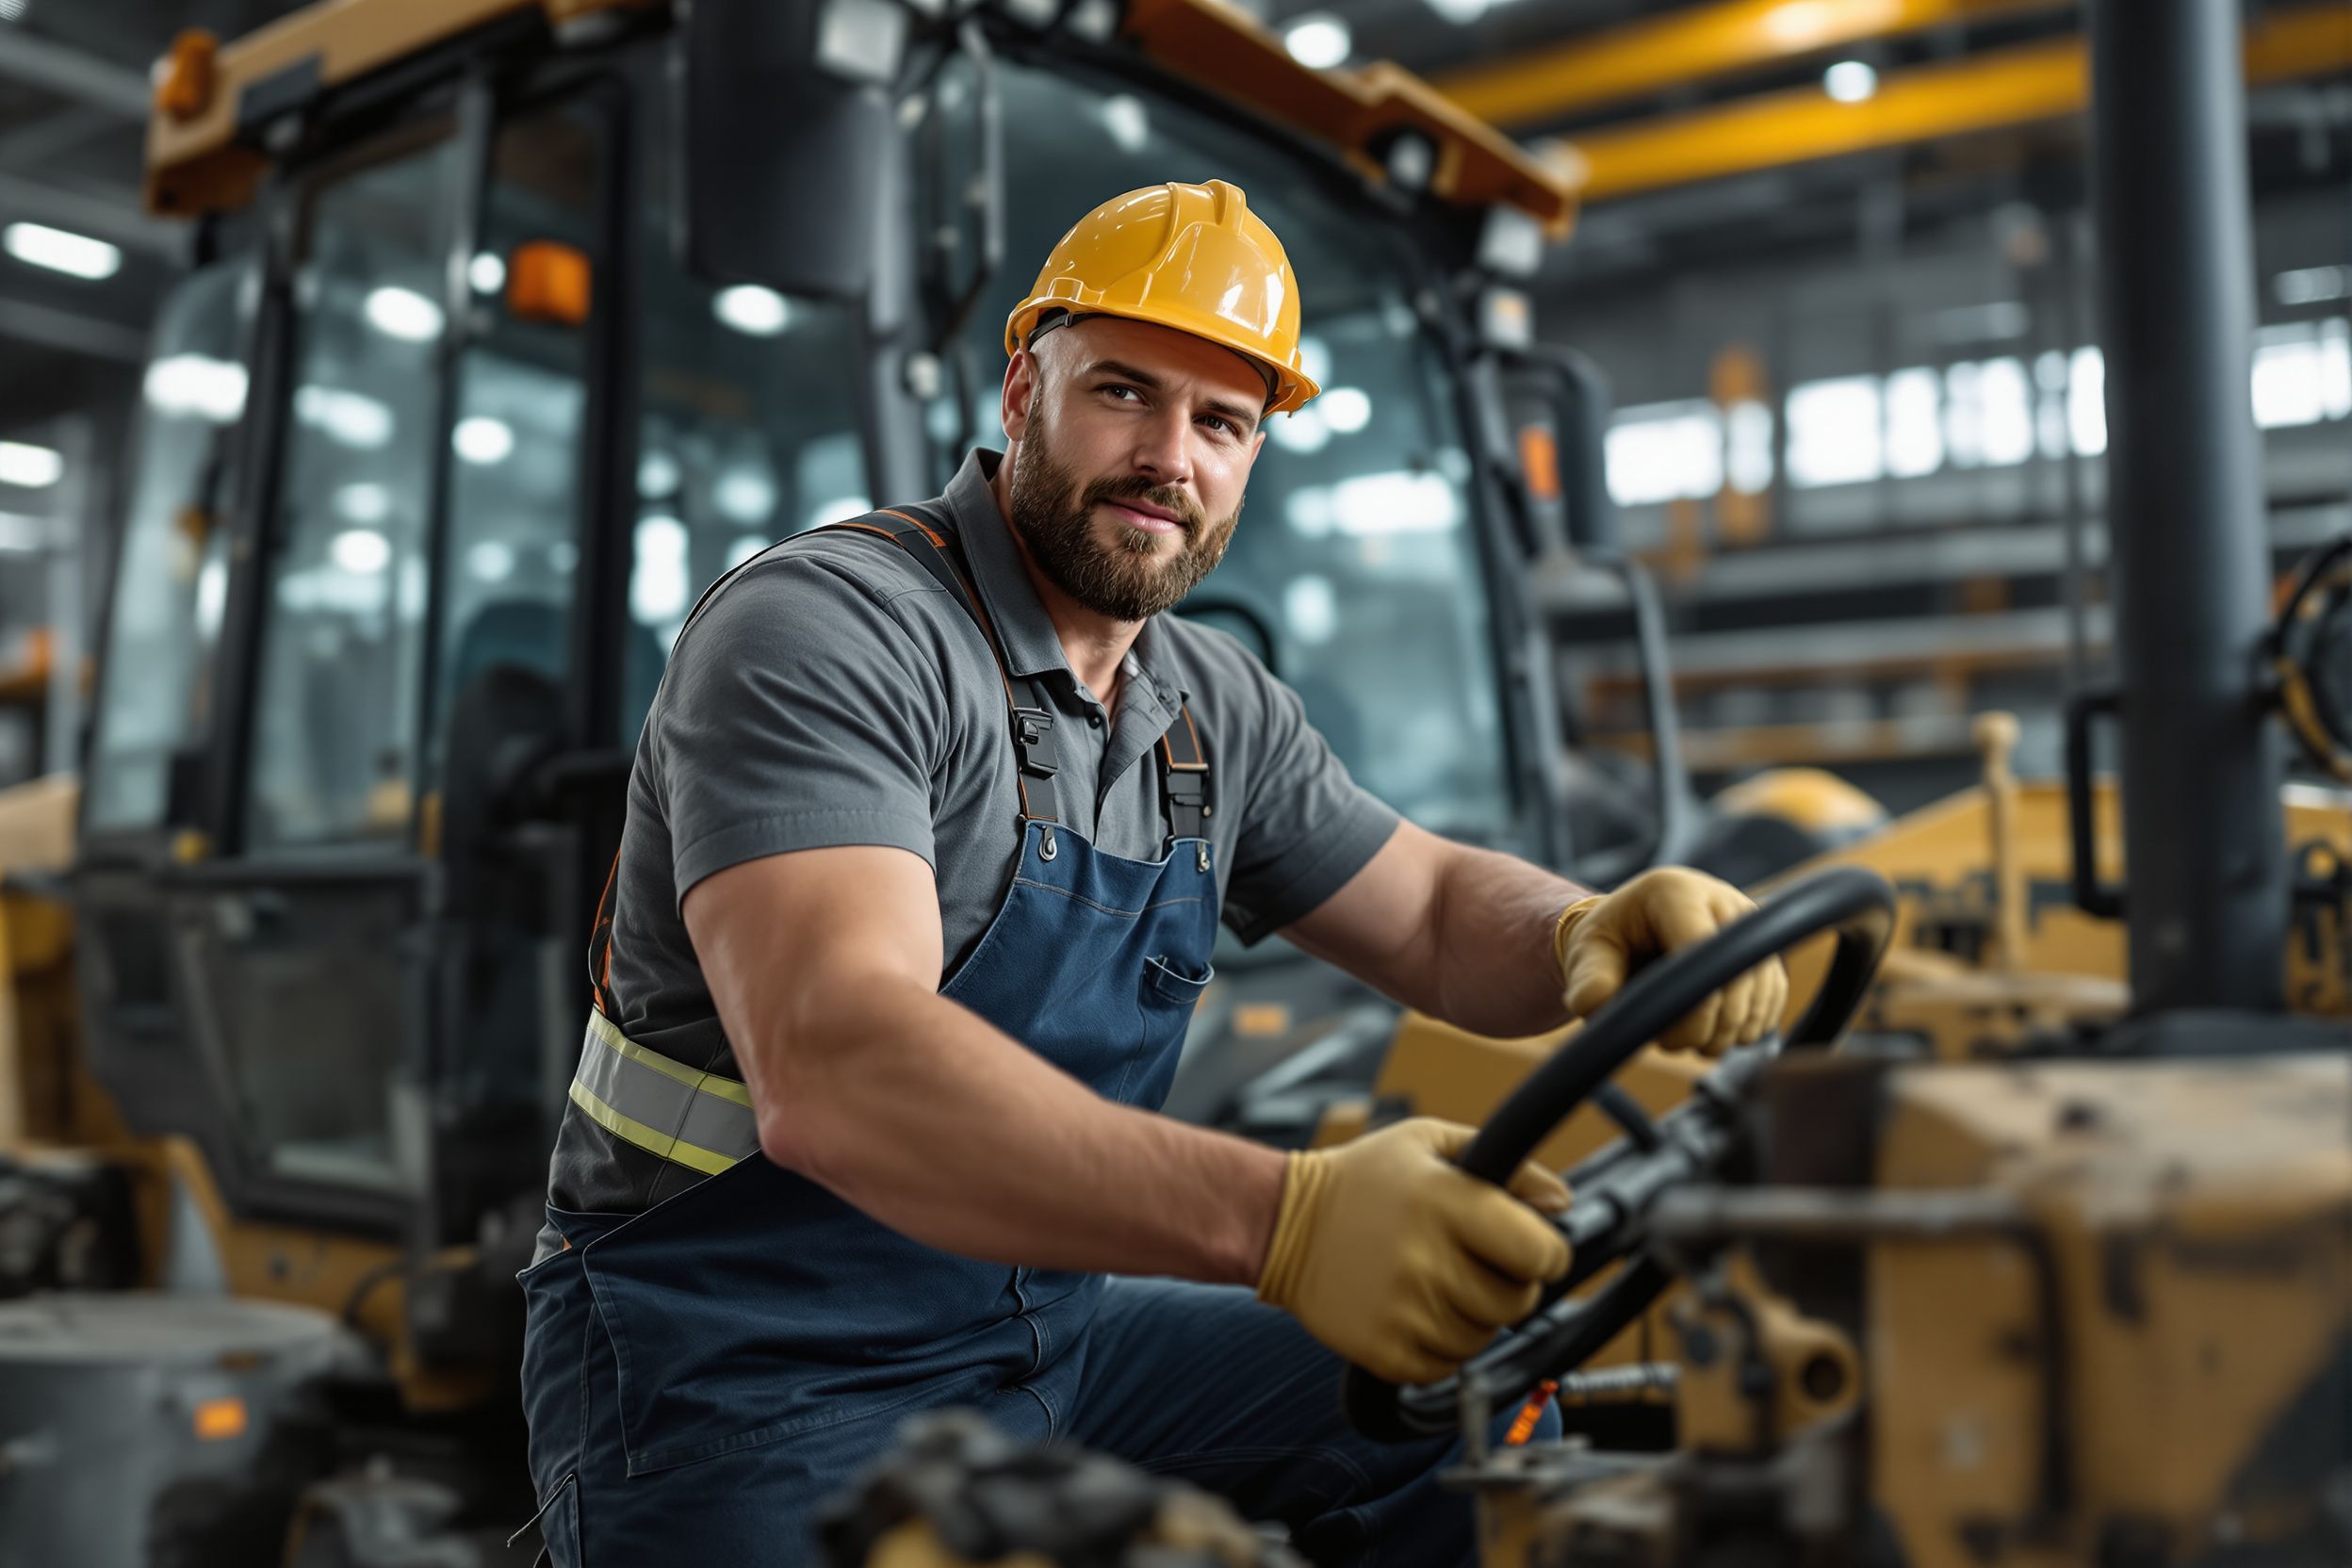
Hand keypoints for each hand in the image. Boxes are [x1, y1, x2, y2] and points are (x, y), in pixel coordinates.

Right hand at [1254, 1118, 1570, 1384]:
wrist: (1282, 1223)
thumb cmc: (1363, 1178)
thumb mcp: (1430, 1144)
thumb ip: (1507, 1166)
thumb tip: (1562, 1202)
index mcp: (1446, 1201)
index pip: (1539, 1253)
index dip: (1545, 1254)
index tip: (1528, 1249)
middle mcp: (1427, 1259)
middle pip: (1517, 1303)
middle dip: (1509, 1286)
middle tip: (1477, 1265)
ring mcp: (1404, 1310)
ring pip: (1483, 1339)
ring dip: (1474, 1318)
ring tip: (1440, 1285)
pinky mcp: (1382, 1349)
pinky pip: (1445, 1367)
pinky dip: (1440, 1347)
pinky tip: (1416, 1312)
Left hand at [1554, 867, 1788, 1055]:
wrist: (1632, 935)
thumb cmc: (1608, 943)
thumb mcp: (1586, 954)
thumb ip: (1588, 981)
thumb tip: (1596, 1004)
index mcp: (1674, 891)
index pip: (1700, 948)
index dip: (1690, 1004)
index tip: (1665, 1034)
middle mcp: (1722, 900)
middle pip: (1737, 976)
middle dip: (1706, 1026)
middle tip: (1670, 1042)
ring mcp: (1749, 924)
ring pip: (1760, 992)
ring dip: (1727, 1033)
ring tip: (1688, 1039)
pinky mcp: (1765, 951)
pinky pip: (1772, 999)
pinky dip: (1746, 1028)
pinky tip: (1714, 1033)